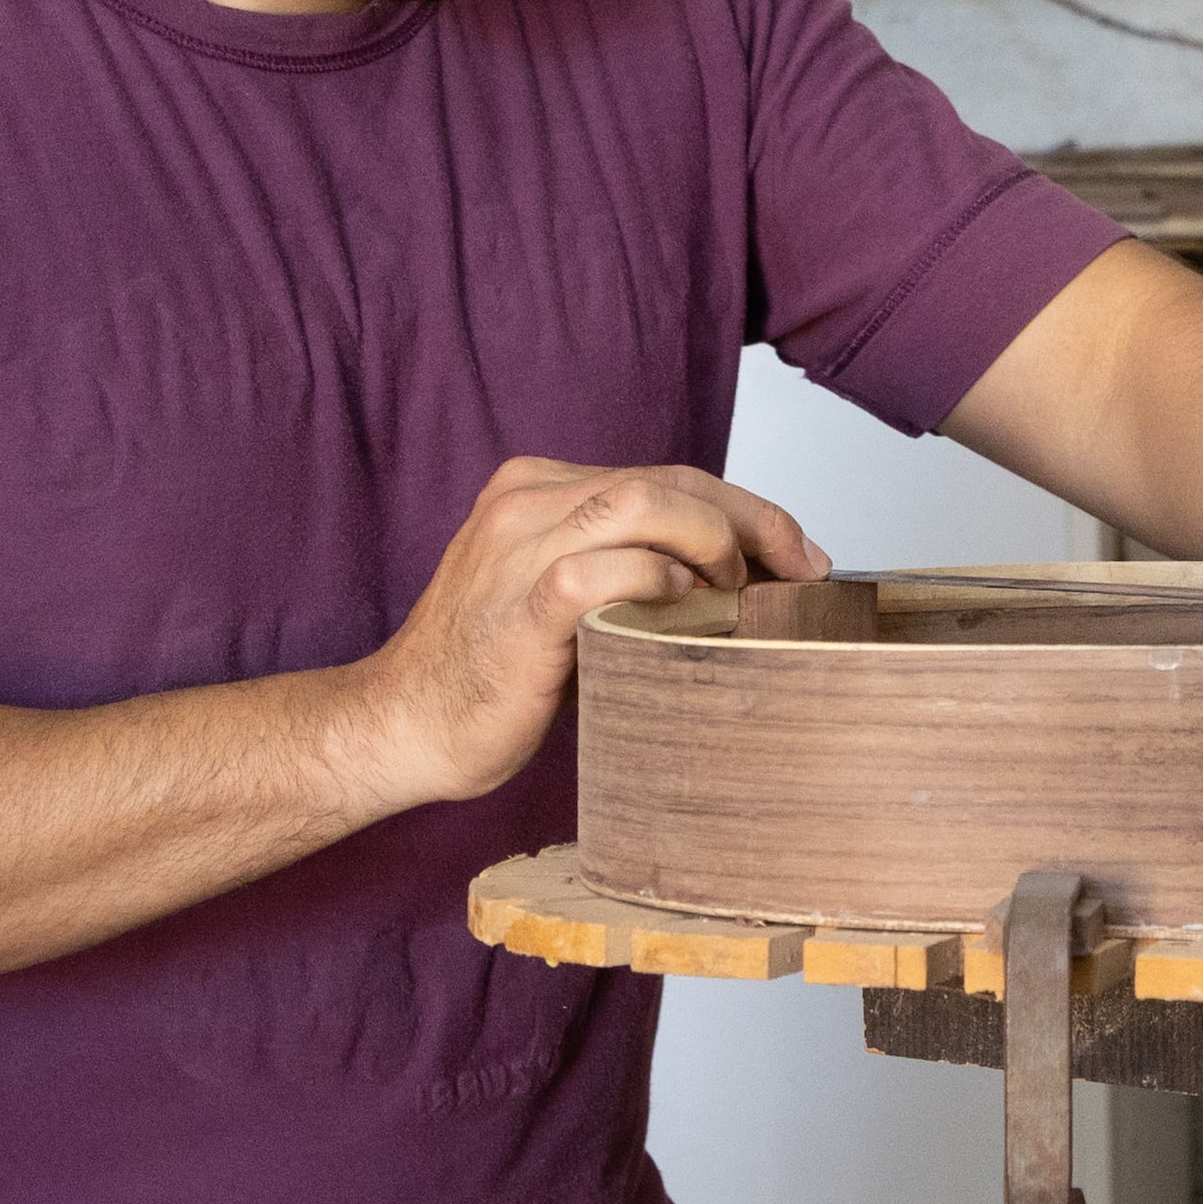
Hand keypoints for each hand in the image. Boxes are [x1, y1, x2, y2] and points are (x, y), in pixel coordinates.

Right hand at [352, 457, 825, 806]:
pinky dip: (663, 584)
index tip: (797, 553)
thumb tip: (739, 572)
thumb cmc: (495, 673)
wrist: (403, 729)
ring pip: (645, 503)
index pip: (666, 474)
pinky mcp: (521, 603)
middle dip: (752, 521)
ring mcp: (519, 547)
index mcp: (538, 487)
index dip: (745, 508)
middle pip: (669, 481)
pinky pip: (610, 568)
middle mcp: (527, 501)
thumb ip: (630, 565)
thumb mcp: (570, 595)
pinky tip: (683, 613)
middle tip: (799, 572)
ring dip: (713, 545)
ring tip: (735, 597)